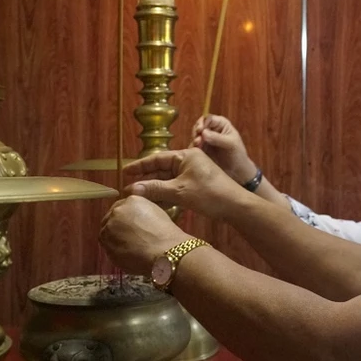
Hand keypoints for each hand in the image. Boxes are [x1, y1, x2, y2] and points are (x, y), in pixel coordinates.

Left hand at [99, 195, 190, 273]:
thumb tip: (136, 219)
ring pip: (107, 232)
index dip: (126, 216)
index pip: (122, 205)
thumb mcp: (157, 213)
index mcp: (132, 200)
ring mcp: (109, 227)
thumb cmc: (166, 234)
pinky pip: (107, 246)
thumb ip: (141, 211)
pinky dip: (114, 249)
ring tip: (129, 246)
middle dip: (118, 226)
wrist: (164, 251)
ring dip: (114, 237)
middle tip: (129, 236)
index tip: (130, 224)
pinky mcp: (106, 244)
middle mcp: (117, 211)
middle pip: (112, 217)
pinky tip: (127, 253)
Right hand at [123, 148, 245, 220]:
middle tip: (128, 187)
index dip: (140, 166)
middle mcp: (190, 161)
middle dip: (146, 179)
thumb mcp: (180, 191)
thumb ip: (155, 189)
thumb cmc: (210, 194)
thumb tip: (132, 189)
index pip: (158, 158)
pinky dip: (166, 194)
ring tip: (138, 196)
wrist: (236, 206)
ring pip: (169, 180)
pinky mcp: (197, 186)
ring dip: (155, 188)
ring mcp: (194, 174)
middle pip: (162, 169)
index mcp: (186, 155)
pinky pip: (176, 187)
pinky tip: (155, 202)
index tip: (125, 171)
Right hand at [191, 114, 255, 182]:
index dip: (202, 123)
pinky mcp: (202, 149)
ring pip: (195, 136)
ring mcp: (206, 139)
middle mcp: (212, 129)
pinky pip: (194, 146)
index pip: (208, 119)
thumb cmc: (237, 154)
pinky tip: (196, 152)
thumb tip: (203, 133)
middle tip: (198, 141)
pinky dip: (193, 148)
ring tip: (197, 146)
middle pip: (199, 126)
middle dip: (197, 132)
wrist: (237, 171)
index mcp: (221, 124)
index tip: (200, 131)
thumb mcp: (230, 144)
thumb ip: (217, 138)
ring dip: (194, 140)